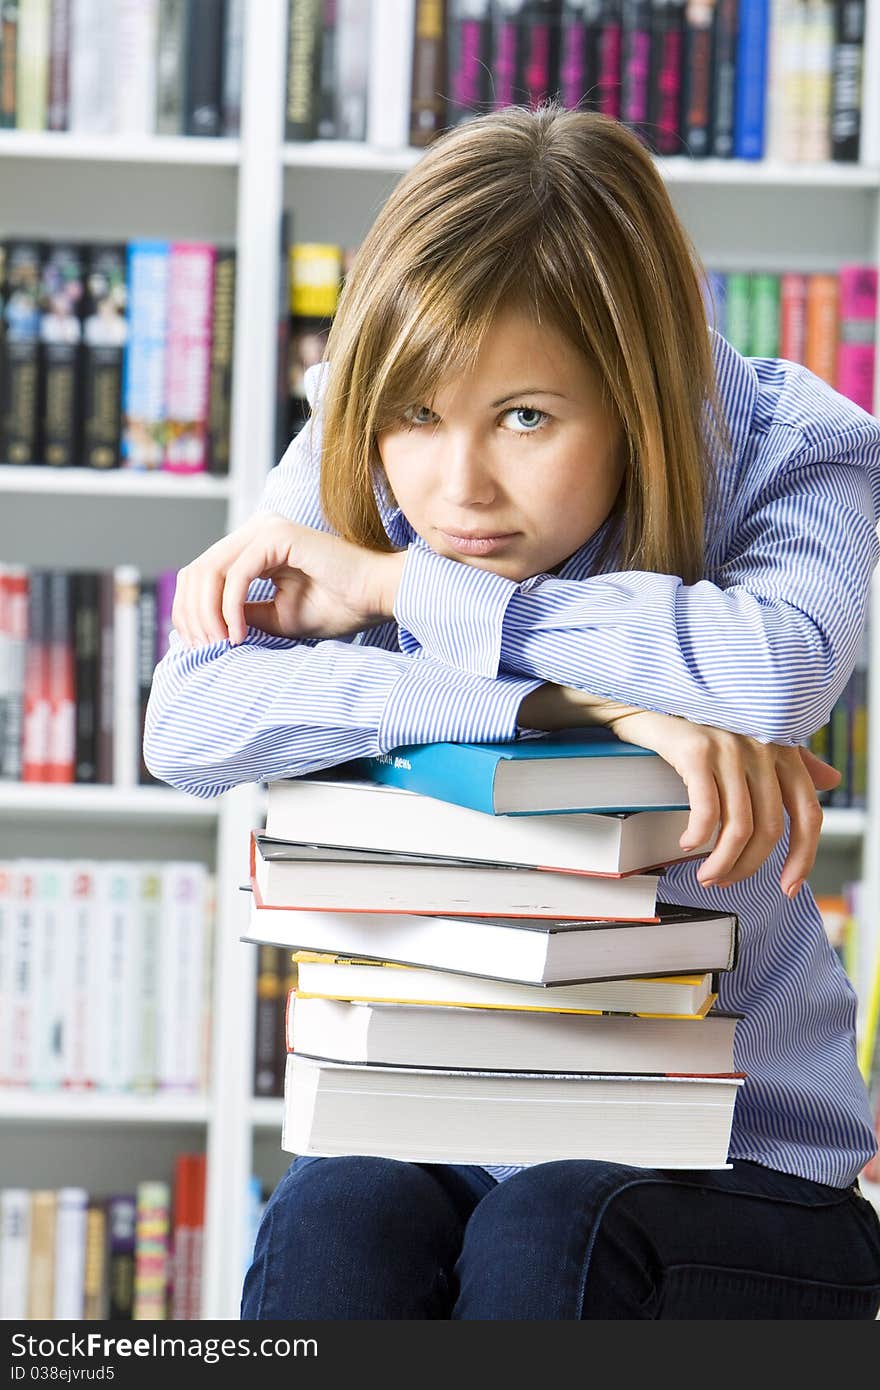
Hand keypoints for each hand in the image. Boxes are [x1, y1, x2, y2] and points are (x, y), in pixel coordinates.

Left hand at [172, 513, 405, 645]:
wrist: (376, 598)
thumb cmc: (337, 607)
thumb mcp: (274, 617)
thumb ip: (239, 613)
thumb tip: (204, 627)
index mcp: (252, 545)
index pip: (201, 573)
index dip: (189, 611)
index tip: (200, 646)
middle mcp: (255, 530)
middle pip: (196, 571)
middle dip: (192, 614)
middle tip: (204, 649)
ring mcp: (265, 528)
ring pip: (210, 571)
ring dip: (208, 613)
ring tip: (220, 644)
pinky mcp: (278, 535)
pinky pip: (236, 574)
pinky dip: (231, 608)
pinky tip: (238, 633)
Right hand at [607, 708, 839, 898]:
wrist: (651, 697)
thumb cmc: (702, 721)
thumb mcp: (753, 739)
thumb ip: (794, 761)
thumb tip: (832, 779)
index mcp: (783, 749)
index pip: (808, 814)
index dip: (802, 857)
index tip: (787, 886)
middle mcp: (762, 747)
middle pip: (769, 829)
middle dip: (747, 867)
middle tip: (725, 881)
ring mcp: (730, 748)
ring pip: (737, 827)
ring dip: (720, 862)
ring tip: (706, 874)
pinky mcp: (697, 750)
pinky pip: (706, 809)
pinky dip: (697, 836)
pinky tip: (687, 843)